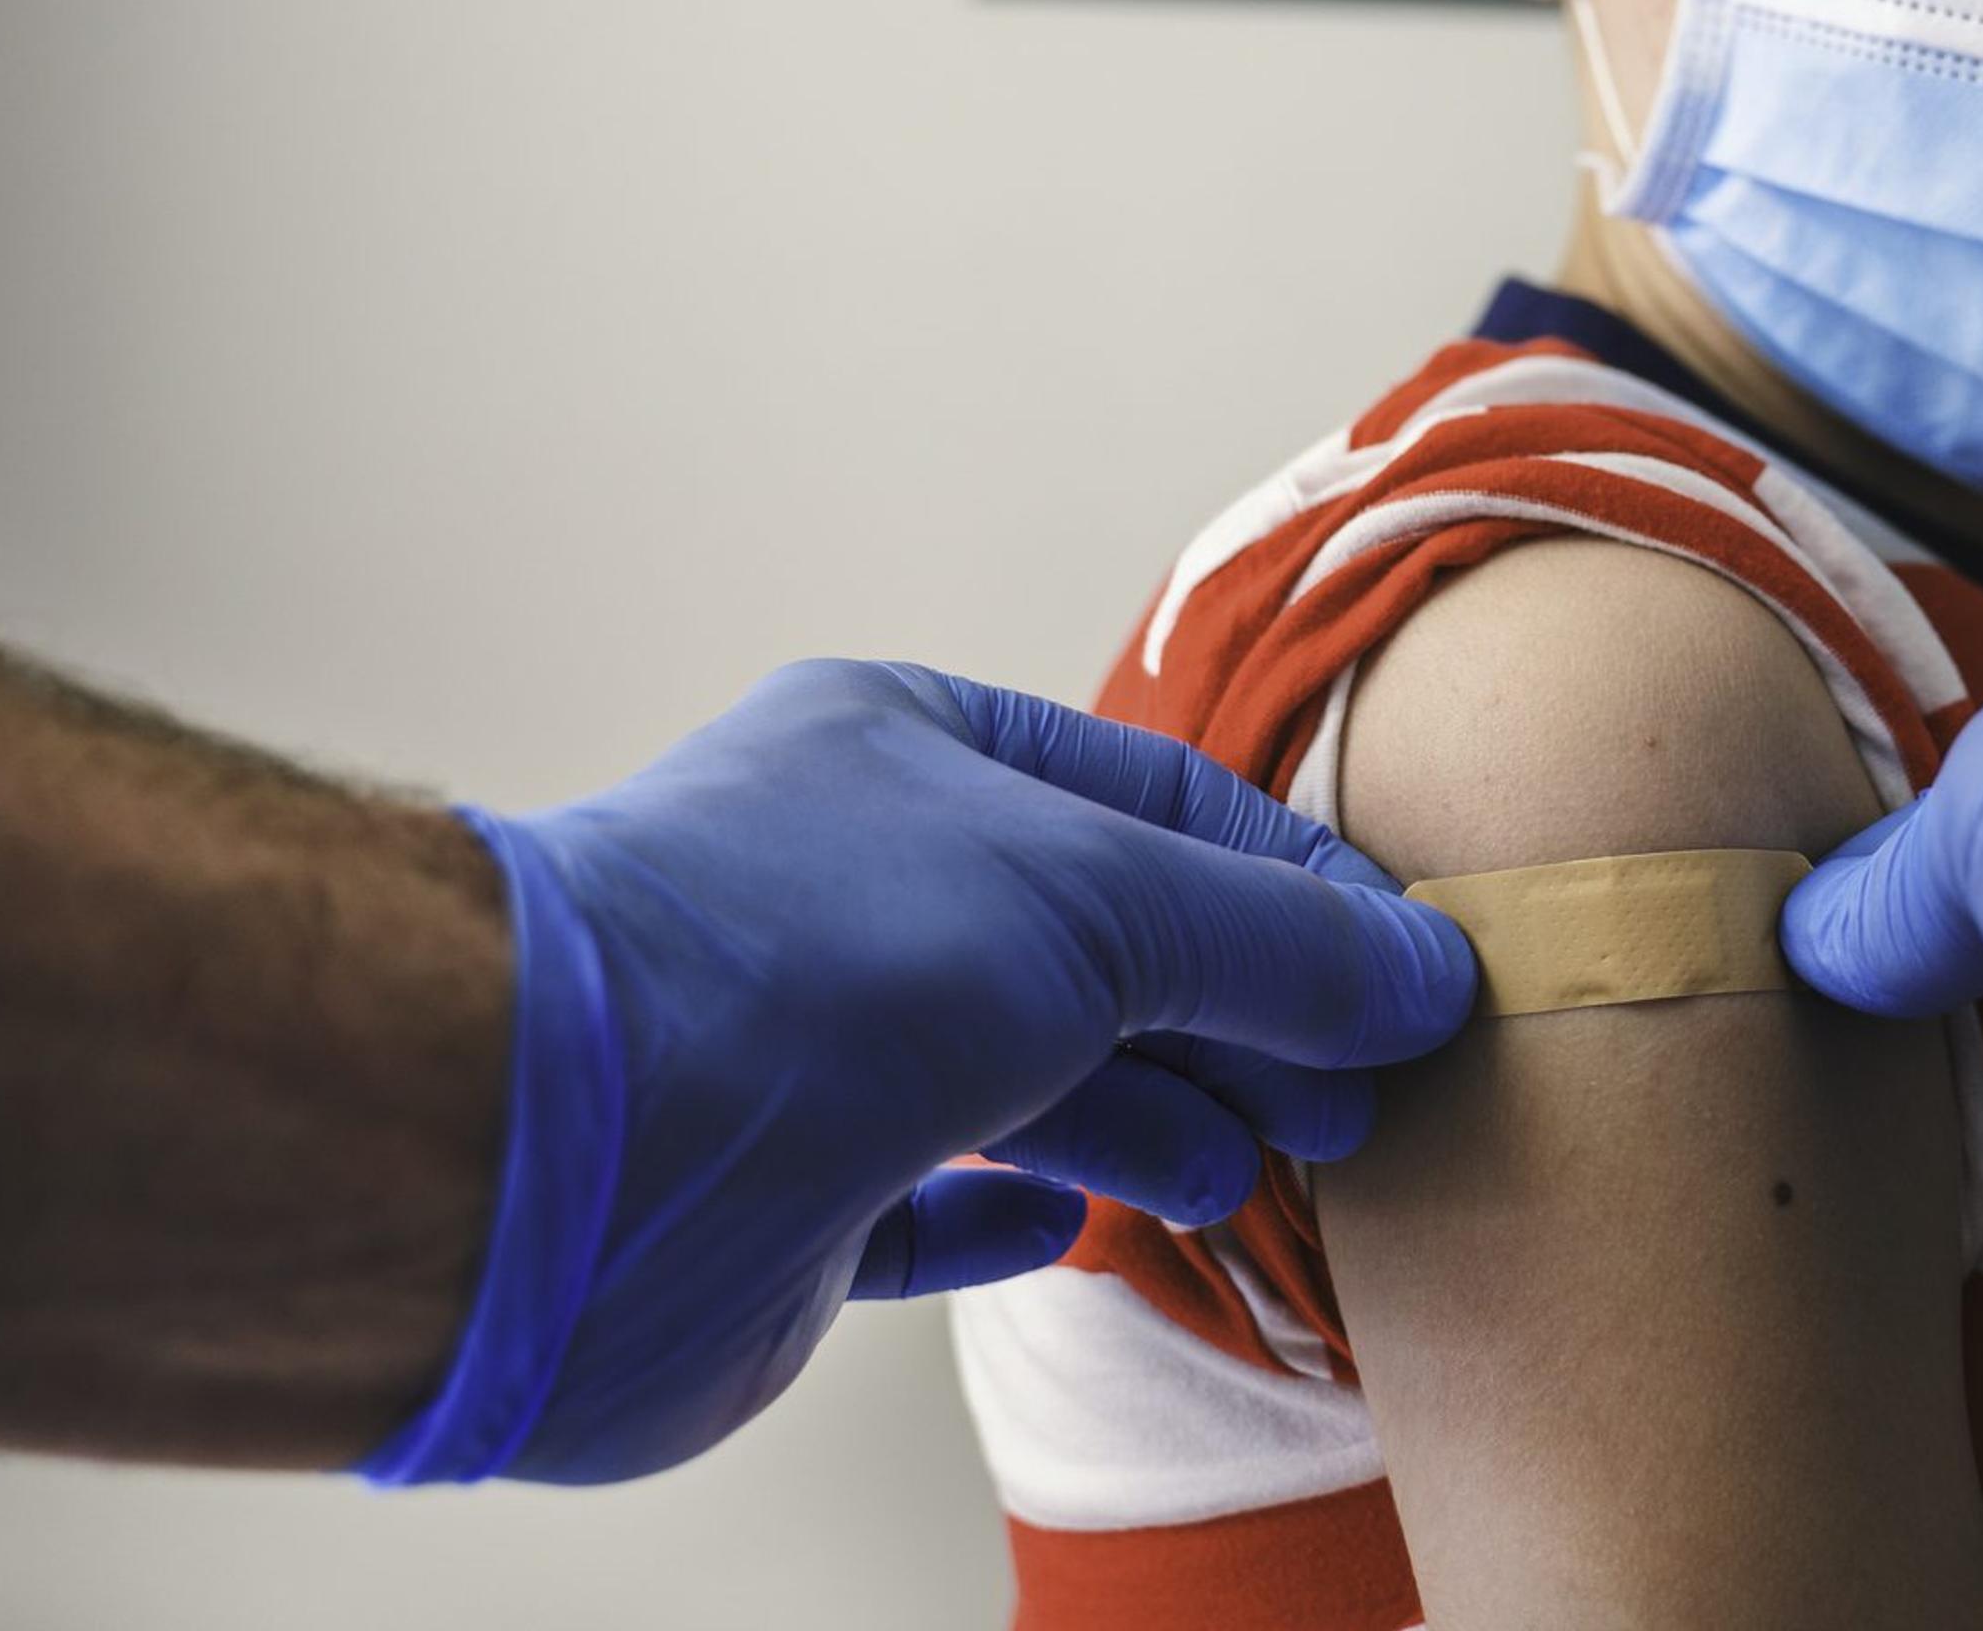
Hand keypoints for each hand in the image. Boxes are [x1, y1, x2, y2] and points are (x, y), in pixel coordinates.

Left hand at [359, 659, 1477, 1485]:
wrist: (559, 1149)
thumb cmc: (802, 959)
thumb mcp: (1093, 898)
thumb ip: (1270, 942)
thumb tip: (1424, 974)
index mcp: (910, 755)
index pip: (1151, 800)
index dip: (1292, 887)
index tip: (1409, 973)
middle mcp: (858, 887)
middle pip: (1102, 944)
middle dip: (1244, 1014)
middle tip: (1364, 1093)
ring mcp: (815, 1051)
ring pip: (1030, 1078)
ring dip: (1158, 1117)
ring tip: (1263, 1165)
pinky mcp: (779, 1212)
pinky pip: (920, 1212)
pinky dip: (1011, 1216)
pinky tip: (1072, 1228)